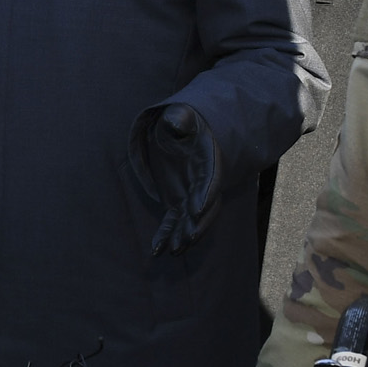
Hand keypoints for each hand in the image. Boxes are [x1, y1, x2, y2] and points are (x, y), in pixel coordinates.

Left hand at [143, 104, 221, 256]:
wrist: (188, 133)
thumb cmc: (186, 122)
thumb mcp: (183, 115)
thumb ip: (180, 118)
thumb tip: (174, 122)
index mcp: (210, 161)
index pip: (210, 180)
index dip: (205, 194)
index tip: (196, 208)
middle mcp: (205, 183)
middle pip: (206, 207)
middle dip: (197, 224)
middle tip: (187, 238)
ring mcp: (193, 195)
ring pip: (191, 220)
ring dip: (183, 236)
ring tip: (173, 251)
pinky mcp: (180, 202)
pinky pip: (174, 222)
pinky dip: (166, 235)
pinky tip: (157, 251)